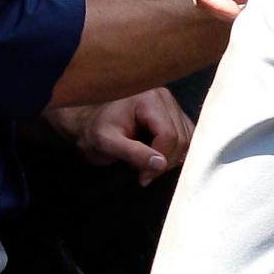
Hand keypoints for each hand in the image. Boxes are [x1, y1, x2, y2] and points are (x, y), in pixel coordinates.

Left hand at [51, 89, 194, 185]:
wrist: (85, 121)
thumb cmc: (92, 131)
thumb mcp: (107, 144)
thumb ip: (133, 153)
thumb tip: (161, 163)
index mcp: (149, 99)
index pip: (169, 135)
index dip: (160, 160)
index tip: (143, 177)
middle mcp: (164, 97)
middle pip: (182, 137)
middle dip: (166, 161)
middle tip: (144, 174)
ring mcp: (170, 104)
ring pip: (187, 138)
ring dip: (171, 157)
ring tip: (148, 165)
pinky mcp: (172, 113)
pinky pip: (185, 135)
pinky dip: (174, 151)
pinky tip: (156, 156)